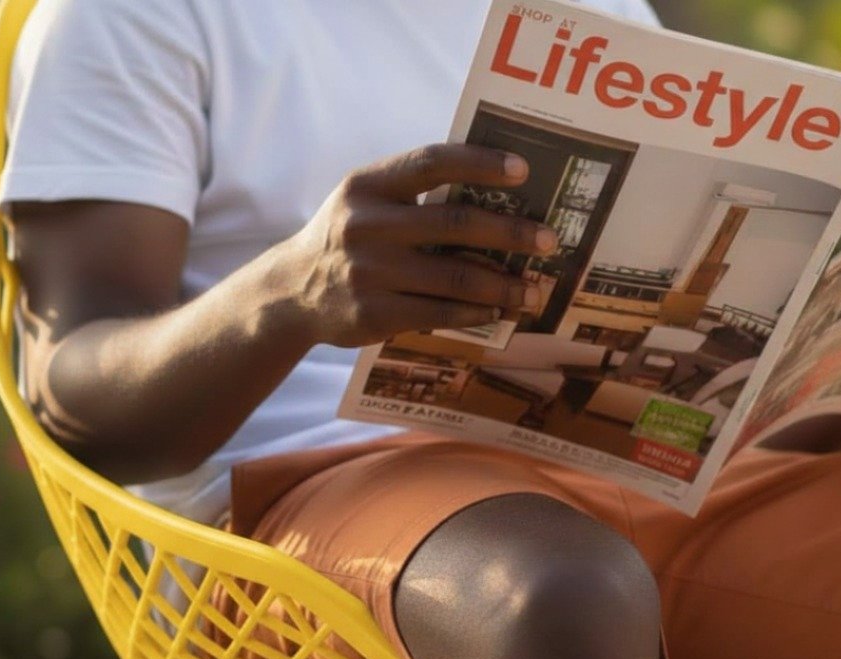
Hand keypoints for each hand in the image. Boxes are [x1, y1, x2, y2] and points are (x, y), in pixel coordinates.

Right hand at [283, 143, 557, 347]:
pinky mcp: (373, 314)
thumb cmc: (346, 239)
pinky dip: (474, 312)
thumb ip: (412, 191)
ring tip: (532, 290)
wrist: (293, 293)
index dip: (481, 163)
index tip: (523, 171)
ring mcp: (368, 273)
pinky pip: (437, 312)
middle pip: (454, 223)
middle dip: (510, 233)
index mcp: (368, 185)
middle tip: (547, 241)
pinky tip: (495, 311)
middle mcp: (366, 225)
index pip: (432, 162)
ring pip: (453, 277)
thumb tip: (493, 195)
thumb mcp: (364, 200)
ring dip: (502, 285)